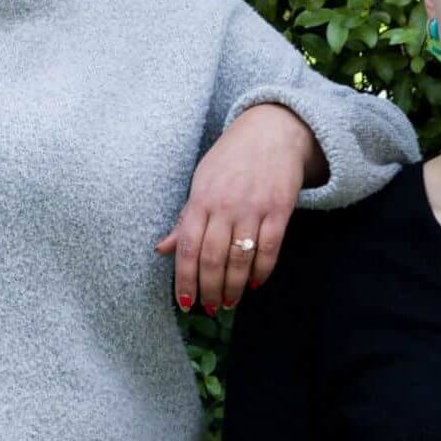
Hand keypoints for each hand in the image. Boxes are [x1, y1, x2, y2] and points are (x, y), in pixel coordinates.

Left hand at [156, 104, 322, 311]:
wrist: (271, 131)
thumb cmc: (230, 160)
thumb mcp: (201, 183)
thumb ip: (184, 220)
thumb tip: (161, 249)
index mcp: (200, 199)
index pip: (188, 248)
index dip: (185, 279)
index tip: (184, 302)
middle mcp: (225, 205)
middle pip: (213, 258)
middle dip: (209, 289)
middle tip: (208, 308)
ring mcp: (253, 207)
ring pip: (240, 258)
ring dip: (233, 287)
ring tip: (228, 303)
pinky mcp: (280, 209)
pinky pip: (270, 248)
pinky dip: (262, 271)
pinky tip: (254, 284)